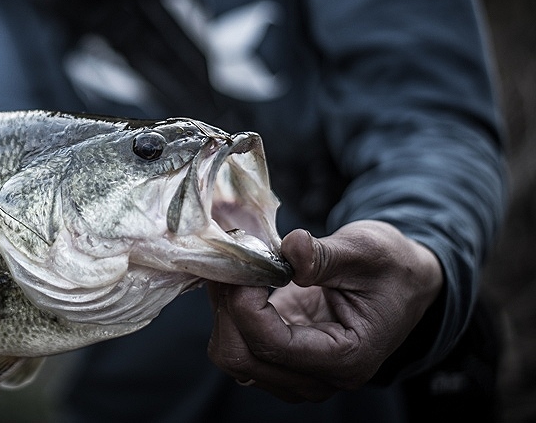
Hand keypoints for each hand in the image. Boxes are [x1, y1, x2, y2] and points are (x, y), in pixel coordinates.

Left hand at [206, 219, 442, 401]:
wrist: (403, 283)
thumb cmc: (391, 269)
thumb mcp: (366, 251)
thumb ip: (325, 255)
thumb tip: (292, 248)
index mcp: (346, 358)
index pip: (272, 344)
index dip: (245, 304)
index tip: (245, 262)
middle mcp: (318, 377)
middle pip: (241, 359)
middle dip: (226, 308)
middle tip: (231, 262)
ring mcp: (296, 371)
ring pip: (232, 355)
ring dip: (222, 311)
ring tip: (233, 267)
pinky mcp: (281, 356)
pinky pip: (238, 344)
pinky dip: (227, 313)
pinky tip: (237, 280)